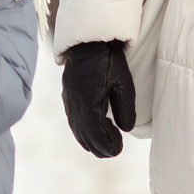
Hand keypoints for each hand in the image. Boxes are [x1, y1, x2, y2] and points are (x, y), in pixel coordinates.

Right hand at [61, 40, 136, 158]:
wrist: (88, 42)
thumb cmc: (109, 61)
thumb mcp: (124, 83)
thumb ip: (125, 108)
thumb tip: (125, 129)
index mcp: (89, 103)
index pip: (97, 133)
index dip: (108, 144)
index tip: (118, 149)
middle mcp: (75, 106)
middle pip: (86, 136)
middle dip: (100, 147)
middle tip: (114, 151)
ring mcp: (69, 102)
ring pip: (78, 130)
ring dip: (91, 141)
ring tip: (105, 147)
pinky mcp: (68, 97)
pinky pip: (74, 122)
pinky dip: (82, 132)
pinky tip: (92, 134)